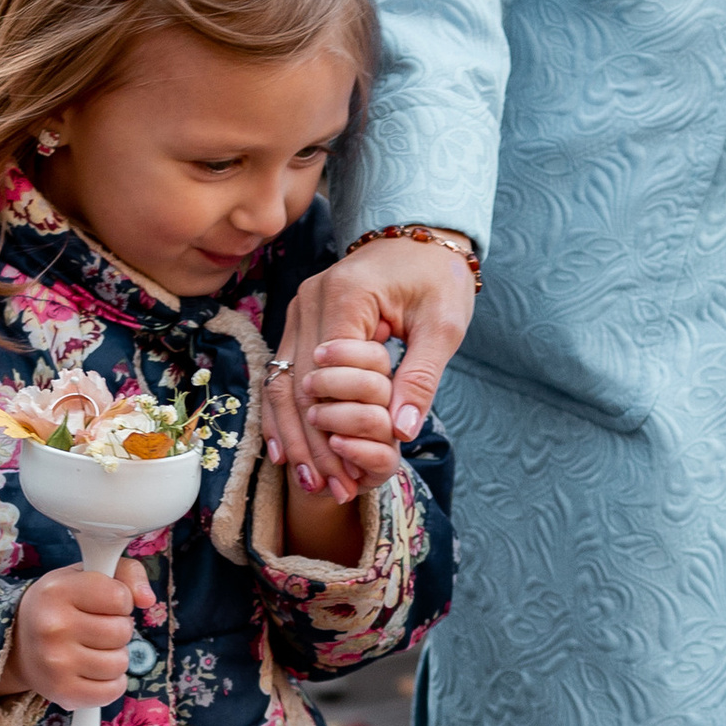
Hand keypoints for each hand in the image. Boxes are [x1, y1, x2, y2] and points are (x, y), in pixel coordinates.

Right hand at [7, 557, 156, 708]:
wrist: (18, 644)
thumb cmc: (60, 605)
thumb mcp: (84, 575)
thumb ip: (125, 573)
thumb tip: (147, 599)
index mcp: (58, 591)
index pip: (120, 597)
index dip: (120, 600)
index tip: (103, 603)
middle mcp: (53, 627)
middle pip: (122, 631)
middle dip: (117, 629)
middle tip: (95, 628)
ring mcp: (56, 663)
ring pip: (120, 662)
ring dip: (114, 656)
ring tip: (92, 649)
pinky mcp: (63, 692)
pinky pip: (113, 691)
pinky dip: (111, 683)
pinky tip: (93, 671)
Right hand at [267, 238, 474, 506]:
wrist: (420, 236)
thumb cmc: (437, 277)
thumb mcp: (443, 325)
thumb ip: (420, 376)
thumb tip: (402, 430)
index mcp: (347, 295)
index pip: (328, 376)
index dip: (334, 430)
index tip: (349, 473)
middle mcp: (310, 299)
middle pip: (297, 386)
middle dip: (312, 443)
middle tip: (329, 490)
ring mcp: (299, 309)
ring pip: (281, 383)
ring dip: (293, 435)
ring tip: (310, 481)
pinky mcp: (300, 320)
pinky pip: (282, 372)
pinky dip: (284, 414)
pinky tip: (287, 452)